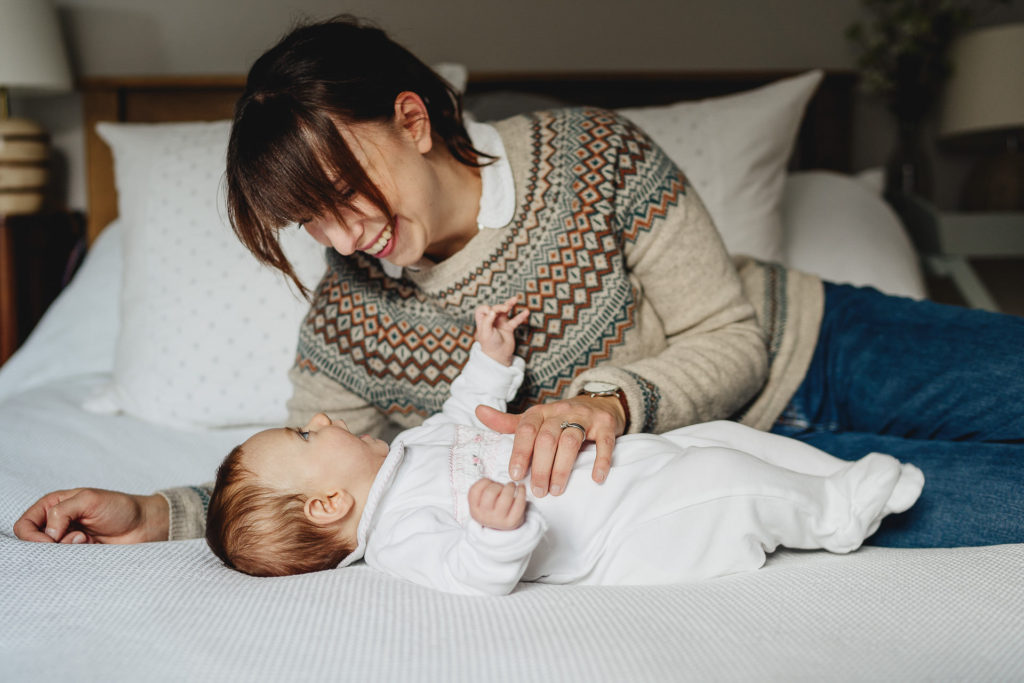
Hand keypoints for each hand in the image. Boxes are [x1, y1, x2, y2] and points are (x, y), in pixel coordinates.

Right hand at [13, 488, 168, 544]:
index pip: (25, 525)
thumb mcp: (89, 499)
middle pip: (32, 544)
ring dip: (66, 551)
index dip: (31, 536)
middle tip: (74, 539)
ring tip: (86, 540)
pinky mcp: (79, 556)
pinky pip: (66, 565)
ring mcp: (67, 542)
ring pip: (49, 557)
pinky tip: (92, 547)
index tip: (50, 541)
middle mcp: (57, 525)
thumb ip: (62, 512)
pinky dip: (75, 559)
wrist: (144, 526)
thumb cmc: (120, 508)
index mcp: (54, 506)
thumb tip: (48, 535)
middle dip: (49, 546)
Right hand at [468, 478, 526, 529]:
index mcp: (475, 509)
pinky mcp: (512, 521)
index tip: (490, 482)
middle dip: (498, 485)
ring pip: (505, 496)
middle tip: (501, 486)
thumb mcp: (482, 503)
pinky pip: (519, 502)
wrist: (503, 529)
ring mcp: (498, 519)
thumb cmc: (493, 511)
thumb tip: (492, 477)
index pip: (475, 490)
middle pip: (490, 492)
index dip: (484, 482)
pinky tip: (521, 489)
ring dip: (510, 487)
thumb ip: (483, 490)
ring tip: (512, 486)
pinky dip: (522, 492)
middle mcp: (485, 516)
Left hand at [474, 296, 529, 365]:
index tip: (493, 313)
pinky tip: (526, 312)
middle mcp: (491, 322)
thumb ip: (487, 320)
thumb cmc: (489, 345)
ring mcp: (500, 324)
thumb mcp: (485, 332)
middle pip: (494, 309)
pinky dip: (520, 316)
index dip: (488, 308)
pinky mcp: (508, 329)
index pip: (483, 310)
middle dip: (500, 306)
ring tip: (515, 298)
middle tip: (505, 308)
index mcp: (482, 322)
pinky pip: (515, 320)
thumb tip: (492, 310)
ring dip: (509, 304)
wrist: (498, 357)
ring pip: (505, 311)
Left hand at [476, 394, 625, 496]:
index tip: (514, 475)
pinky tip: (595, 478)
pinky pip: (603, 442)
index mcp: (541, 412)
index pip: (526, 430)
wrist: (599, 403)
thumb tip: (478, 411)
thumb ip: (507, 422)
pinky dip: (600, 460)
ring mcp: (585, 417)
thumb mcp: (535, 419)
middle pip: (547, 438)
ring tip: (557, 490)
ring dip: (562, 468)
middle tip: (537, 491)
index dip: (519, 453)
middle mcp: (561, 411)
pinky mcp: (605, 425)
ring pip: (571, 441)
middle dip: (540, 467)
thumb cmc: (561, 418)